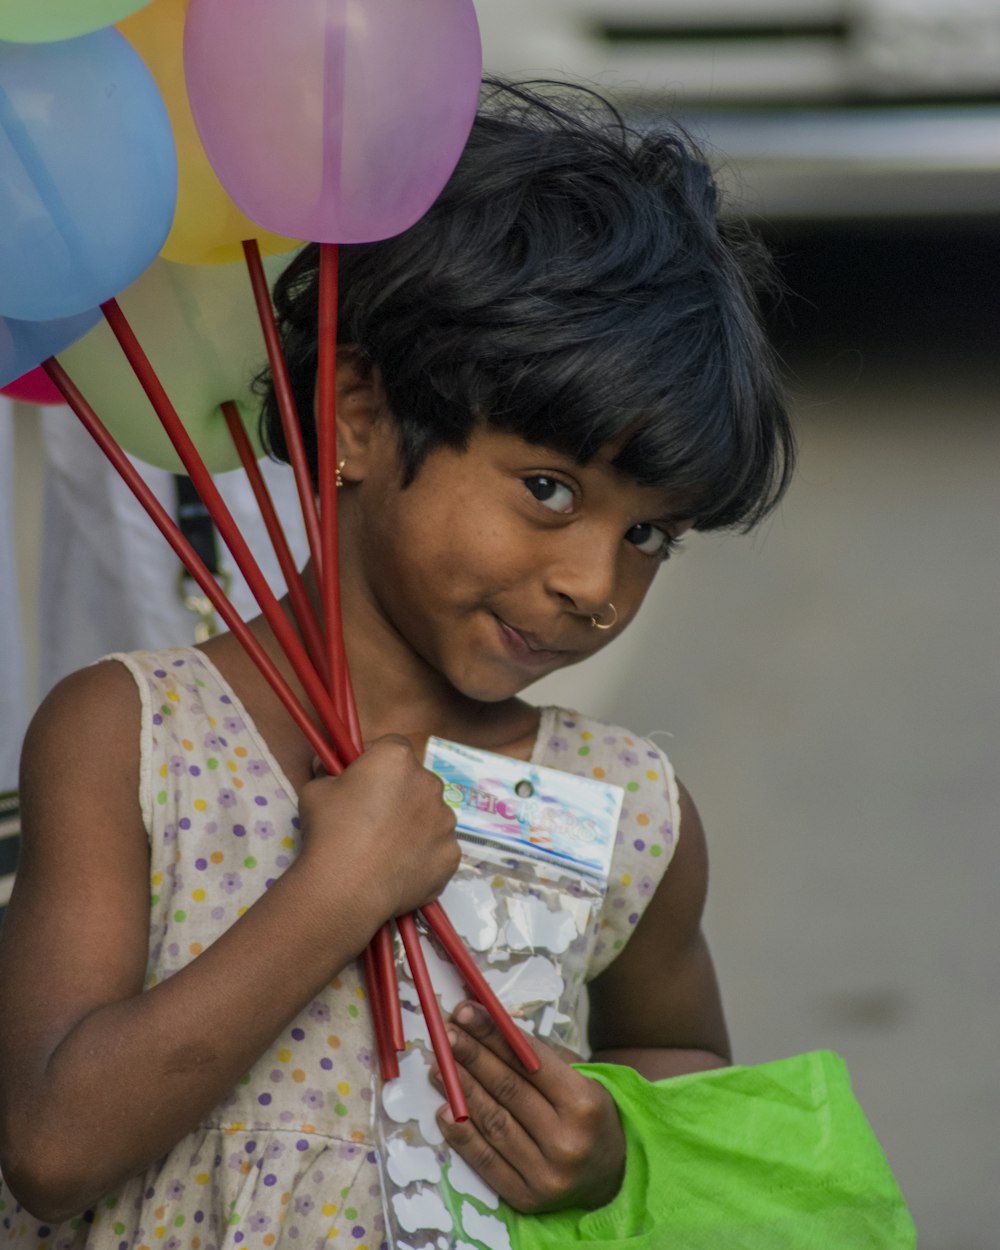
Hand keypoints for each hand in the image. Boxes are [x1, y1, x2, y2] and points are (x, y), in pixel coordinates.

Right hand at [297, 734, 459, 923]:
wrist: (346, 887)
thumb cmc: (330, 830)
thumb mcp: (315, 789)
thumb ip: (329, 772)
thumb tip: (328, 767)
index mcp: (398, 759)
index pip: (393, 747)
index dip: (376, 761)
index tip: (361, 780)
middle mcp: (430, 784)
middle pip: (415, 782)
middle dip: (398, 794)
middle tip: (372, 819)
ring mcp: (446, 822)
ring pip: (430, 816)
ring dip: (414, 825)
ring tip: (385, 850)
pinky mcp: (451, 856)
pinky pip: (437, 849)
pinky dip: (422, 856)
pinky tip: (398, 870)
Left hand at [431, 1001, 625, 1213]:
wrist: (614, 1177)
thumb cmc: (590, 1116)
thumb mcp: (580, 1079)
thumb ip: (537, 1057)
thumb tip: (488, 1027)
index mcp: (584, 1103)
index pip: (528, 1061)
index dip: (493, 1034)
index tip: (465, 1012)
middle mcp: (566, 1141)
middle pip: (507, 1089)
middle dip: (472, 1056)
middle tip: (446, 1033)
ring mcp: (546, 1174)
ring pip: (493, 1123)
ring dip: (460, 1091)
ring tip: (438, 1067)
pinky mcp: (526, 1198)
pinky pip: (486, 1164)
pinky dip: (461, 1137)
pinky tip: (444, 1112)